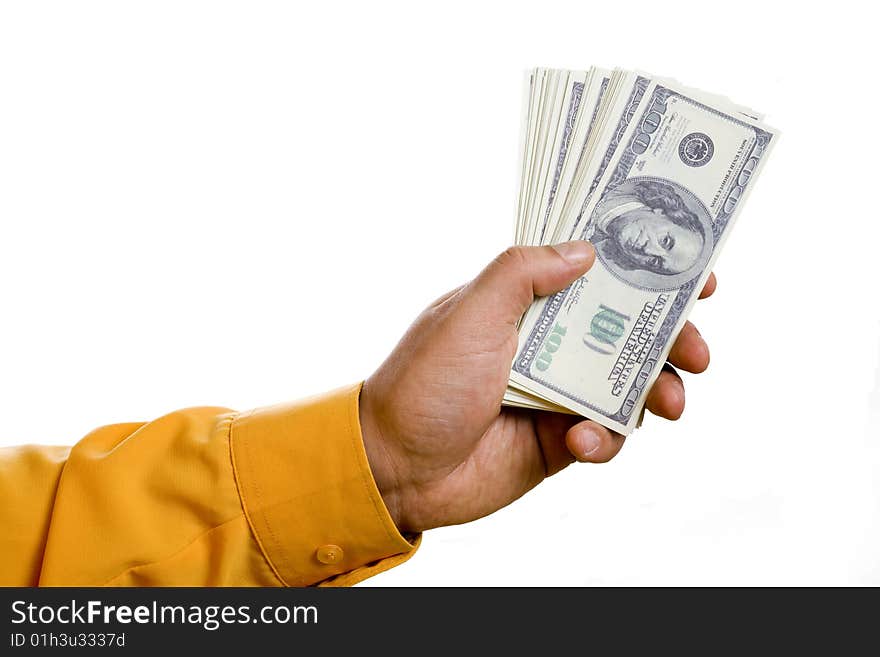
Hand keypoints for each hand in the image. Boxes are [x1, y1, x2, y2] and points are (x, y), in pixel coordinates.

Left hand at [359, 242, 715, 532]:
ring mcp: (557, 394)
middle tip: (696, 351)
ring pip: (629, 386)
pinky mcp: (559, 440)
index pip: (595, 276)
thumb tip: (584, 250)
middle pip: (629, 331)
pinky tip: (582, 441)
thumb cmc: (424, 382)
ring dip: (657, 391)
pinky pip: (606, 436)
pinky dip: (606, 439)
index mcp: (526, 305)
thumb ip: (521, 274)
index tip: (695, 271)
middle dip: (671, 338)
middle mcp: (548, 345)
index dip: (645, 271)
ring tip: (667, 403)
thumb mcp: (469, 314)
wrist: (397, 469)